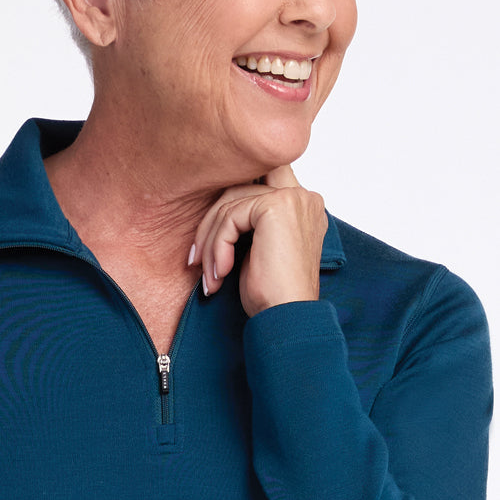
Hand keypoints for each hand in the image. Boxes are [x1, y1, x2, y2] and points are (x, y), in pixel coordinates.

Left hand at [189, 166, 326, 316]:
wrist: (287, 319)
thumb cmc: (272, 293)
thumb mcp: (256, 248)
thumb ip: (247, 220)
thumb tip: (213, 206)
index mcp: (302, 205)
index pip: (256, 180)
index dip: (227, 202)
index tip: (207, 239)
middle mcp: (303, 196)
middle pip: (238, 189)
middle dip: (211, 223)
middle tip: (197, 259)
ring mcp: (292, 199)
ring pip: (229, 204)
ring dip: (210, 241)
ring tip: (209, 275)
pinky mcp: (276, 207)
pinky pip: (230, 217)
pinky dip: (217, 247)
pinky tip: (220, 274)